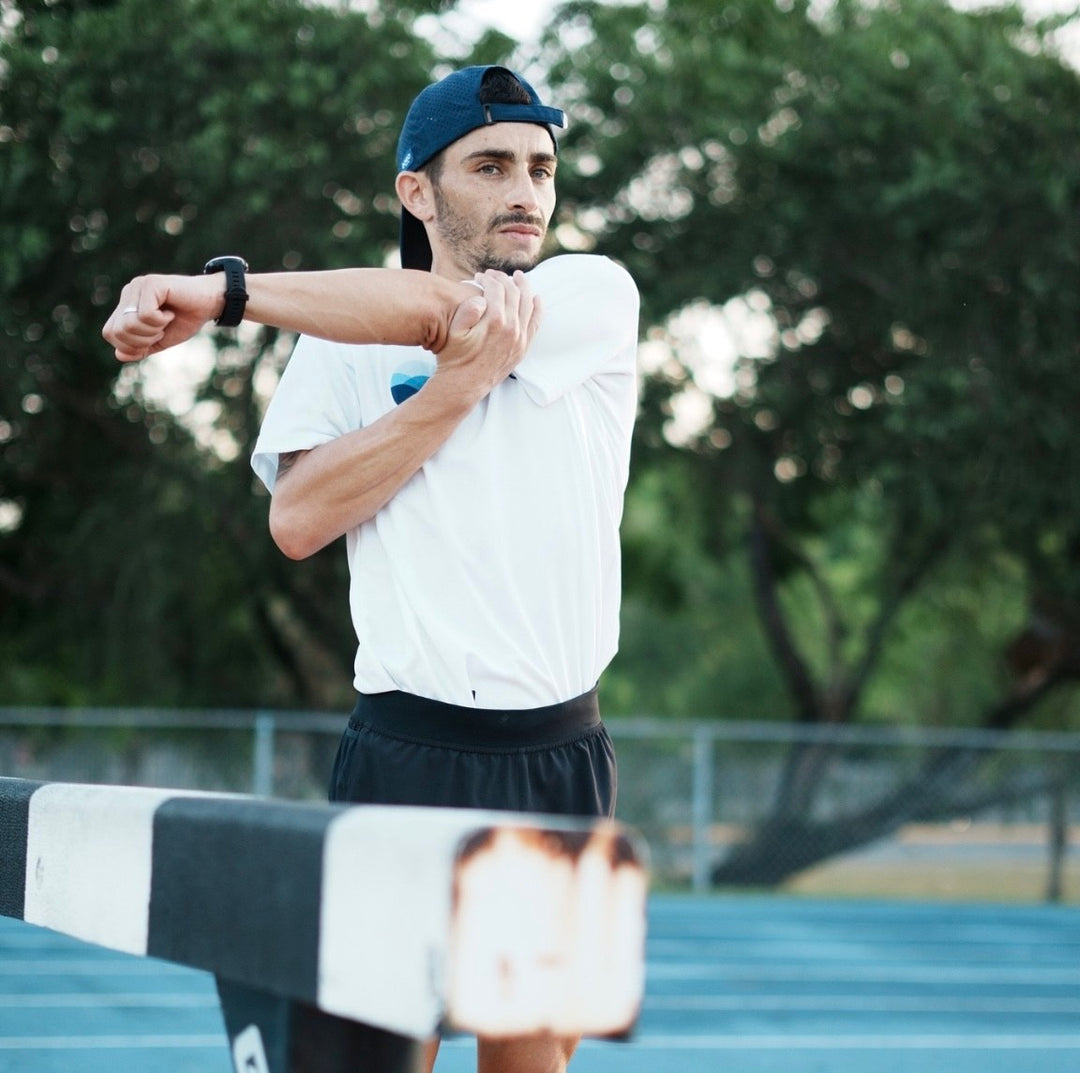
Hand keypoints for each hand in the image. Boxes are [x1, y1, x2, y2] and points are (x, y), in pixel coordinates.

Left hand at [101, 274, 224, 361]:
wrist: (211, 303)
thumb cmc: (187, 319)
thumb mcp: (160, 340)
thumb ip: (139, 348)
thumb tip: (119, 354)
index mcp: (127, 305)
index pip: (110, 333)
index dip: (130, 345)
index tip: (154, 337)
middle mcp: (128, 293)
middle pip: (117, 331)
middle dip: (142, 340)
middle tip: (161, 331)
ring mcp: (138, 286)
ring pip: (129, 324)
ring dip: (153, 330)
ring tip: (166, 320)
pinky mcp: (150, 284)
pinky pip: (145, 314)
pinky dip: (161, 321)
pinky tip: (171, 313)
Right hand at [434, 270, 540, 396]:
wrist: (464, 384)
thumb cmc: (454, 356)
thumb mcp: (454, 331)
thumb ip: (466, 310)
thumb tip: (481, 297)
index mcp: (494, 321)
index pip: (497, 289)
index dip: (488, 279)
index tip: (480, 277)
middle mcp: (512, 328)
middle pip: (514, 293)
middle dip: (504, 279)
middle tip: (495, 274)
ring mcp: (520, 339)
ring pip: (528, 304)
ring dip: (523, 287)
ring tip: (518, 277)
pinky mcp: (523, 348)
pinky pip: (535, 323)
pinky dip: (537, 308)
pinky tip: (536, 298)